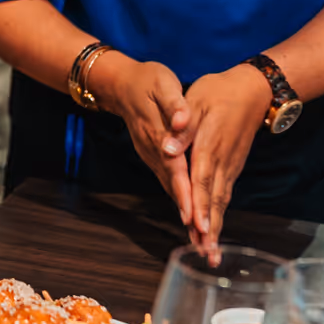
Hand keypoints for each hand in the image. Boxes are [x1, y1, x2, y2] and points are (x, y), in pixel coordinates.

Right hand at [90, 55, 194, 227]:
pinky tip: (191, 215)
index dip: (185, 193)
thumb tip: (182, 121)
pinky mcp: (154, 159)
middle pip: (174, 188)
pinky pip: (170, 184)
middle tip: (202, 241)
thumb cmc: (146, 81)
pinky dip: (181, 201)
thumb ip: (174, 104)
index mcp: (158, 136)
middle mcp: (154, 153)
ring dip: (186, 213)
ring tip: (200, 239)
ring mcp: (152, 158)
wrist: (121, 85)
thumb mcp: (161, 84)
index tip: (194, 216)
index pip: (175, 169)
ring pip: (171, 190)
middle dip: (188, 214)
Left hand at [180, 64, 272, 253]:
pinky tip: (212, 231)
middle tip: (207, 256)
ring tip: (210, 254)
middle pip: (214, 201)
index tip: (197, 228)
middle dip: (210, 230)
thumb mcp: (197, 102)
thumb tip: (167, 148)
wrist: (252, 90)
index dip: (199, 205)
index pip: (202, 181)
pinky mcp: (232, 168)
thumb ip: (182, 129)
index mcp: (209, 146)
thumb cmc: (219, 93)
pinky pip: (224, 196)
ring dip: (215, 228)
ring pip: (221, 202)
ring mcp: (230, 167)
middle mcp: (222, 162)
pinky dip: (218, 215)